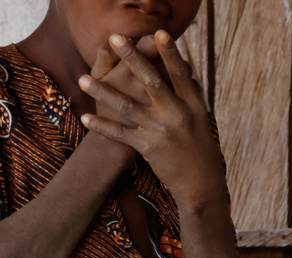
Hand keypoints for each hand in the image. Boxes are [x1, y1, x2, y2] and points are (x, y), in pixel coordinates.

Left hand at [78, 30, 224, 207]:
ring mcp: (161, 130)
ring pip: (127, 106)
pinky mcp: (148, 146)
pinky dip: (102, 127)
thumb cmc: (200, 147)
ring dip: (102, 92)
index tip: (159, 33)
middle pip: (151, 81)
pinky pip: (120, 133)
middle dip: (132, 58)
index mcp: (192, 105)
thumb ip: (190, 94)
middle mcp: (177, 114)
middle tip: (116, 38)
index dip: (170, 53)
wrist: (201, 182)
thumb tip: (185, 69)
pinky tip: (86, 119)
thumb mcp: (202, 118)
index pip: (180, 74)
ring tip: (82, 79)